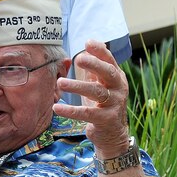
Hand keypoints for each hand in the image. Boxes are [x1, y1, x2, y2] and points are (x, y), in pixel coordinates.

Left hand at [54, 40, 130, 157]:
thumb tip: (89, 43)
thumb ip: (94, 68)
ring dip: (77, 86)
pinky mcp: (106, 119)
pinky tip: (57, 108)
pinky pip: (86, 113)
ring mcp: (114, 104)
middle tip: (78, 59)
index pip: (110, 61)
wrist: (112, 133)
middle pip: (108, 73)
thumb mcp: (100, 84)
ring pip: (96, 92)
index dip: (100, 51)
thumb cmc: (102, 105)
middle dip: (94, 65)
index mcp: (116, 78)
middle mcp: (119, 88)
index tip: (87, 42)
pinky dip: (71, 111)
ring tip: (60, 83)